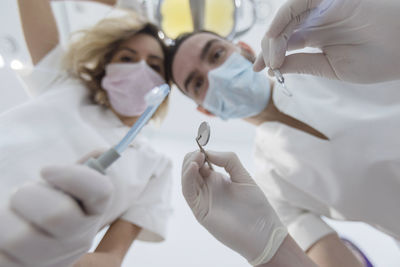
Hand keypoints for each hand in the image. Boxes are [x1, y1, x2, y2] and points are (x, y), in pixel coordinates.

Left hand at [0, 164, 113, 266]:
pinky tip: (6, 232)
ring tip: (12, 216)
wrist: (32, 244)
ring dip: (6, 217)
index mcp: (94, 210)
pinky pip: (1, 252)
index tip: (45, 169)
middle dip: (29, 195)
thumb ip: (83, 167)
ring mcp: (53, 260)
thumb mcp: (68, 185)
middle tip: (23, 193)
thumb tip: (100, 153)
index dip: (74, 177)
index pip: (100, 192)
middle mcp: (79, 239)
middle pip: (56, 214)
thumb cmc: (49, 203)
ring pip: (19, 237)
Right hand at [181, 151, 286, 265]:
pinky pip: (188, 192)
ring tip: (198, 157)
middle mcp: (207, 189)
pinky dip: (187, 178)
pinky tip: (193, 167)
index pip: (200, 163)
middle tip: (201, 153)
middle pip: (190, 169)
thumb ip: (228, 161)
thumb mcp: (244, 177)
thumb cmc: (256, 207)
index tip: (203, 145)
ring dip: (188, 165)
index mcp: (216, 180)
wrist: (262, 232)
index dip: (200, 152)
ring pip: (186, 179)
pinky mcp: (200, 210)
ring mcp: (202, 199)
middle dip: (193, 157)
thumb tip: (209, 151)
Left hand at [253, 0, 399, 83]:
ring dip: (273, 39)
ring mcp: (320, 10)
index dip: (270, 55)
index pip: (286, 44)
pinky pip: (296, 5)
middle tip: (262, 66)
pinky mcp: (326, 0)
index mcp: (318, 39)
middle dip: (267, 49)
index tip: (258, 69)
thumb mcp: (332, 68)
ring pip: (285, 19)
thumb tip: (275, 68)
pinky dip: (282, 21)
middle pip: (281, 32)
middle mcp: (316, 22)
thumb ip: (303, 64)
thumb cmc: (377, 60)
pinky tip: (276, 39)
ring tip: (273, 59)